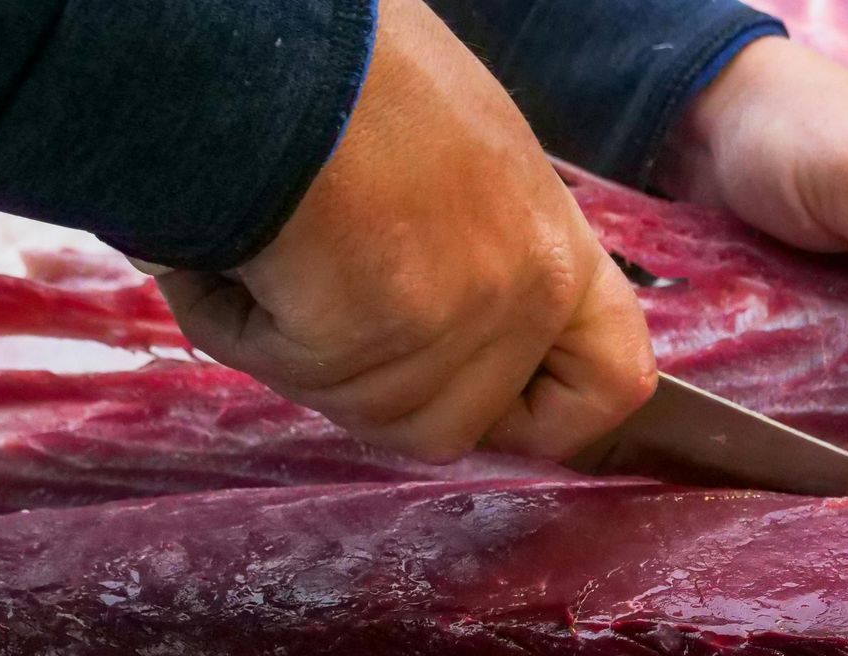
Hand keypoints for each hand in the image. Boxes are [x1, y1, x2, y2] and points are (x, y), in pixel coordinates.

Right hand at [156, 0, 654, 463]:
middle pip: (455, 423)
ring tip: (277, 249)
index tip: (495, 400)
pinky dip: (240, 325)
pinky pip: (287, 372)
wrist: (276, 40)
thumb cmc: (360, 71)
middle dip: (377, 380)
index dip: (550, 414)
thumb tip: (452, 317)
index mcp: (556, 249)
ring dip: (301, 352)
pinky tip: (234, 250)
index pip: (613, 381)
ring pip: (366, 411)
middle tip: (328, 289)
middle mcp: (521, 296)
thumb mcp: (472, 159)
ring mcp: (444, 327)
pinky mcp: (357, 344)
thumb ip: (489, 254)